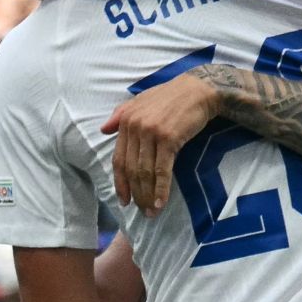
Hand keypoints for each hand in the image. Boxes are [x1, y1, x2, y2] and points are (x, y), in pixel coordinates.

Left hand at [99, 71, 219, 213]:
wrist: (199, 89)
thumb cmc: (171, 97)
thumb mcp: (141, 101)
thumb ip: (120, 115)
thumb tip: (103, 129)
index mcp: (126, 120)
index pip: (119, 159)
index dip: (120, 183)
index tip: (124, 200)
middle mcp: (135, 126)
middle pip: (131, 169)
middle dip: (135, 194)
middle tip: (140, 211)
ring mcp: (151, 132)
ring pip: (145, 173)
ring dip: (147, 196)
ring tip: (151, 212)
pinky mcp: (169, 138)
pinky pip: (162, 170)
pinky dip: (160, 190)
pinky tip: (160, 203)